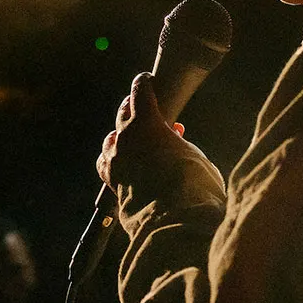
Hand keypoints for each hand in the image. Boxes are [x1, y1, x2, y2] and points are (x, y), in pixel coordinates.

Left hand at [97, 73, 223, 206]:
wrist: (175, 221)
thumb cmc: (194, 184)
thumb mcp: (195, 155)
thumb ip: (179, 143)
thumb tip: (173, 139)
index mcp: (147, 123)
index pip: (139, 92)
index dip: (144, 84)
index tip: (146, 81)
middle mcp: (126, 139)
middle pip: (122, 114)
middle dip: (133, 110)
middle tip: (143, 112)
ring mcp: (116, 162)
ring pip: (111, 141)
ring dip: (121, 138)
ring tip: (133, 142)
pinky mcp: (112, 183)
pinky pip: (107, 165)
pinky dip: (114, 161)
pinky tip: (123, 165)